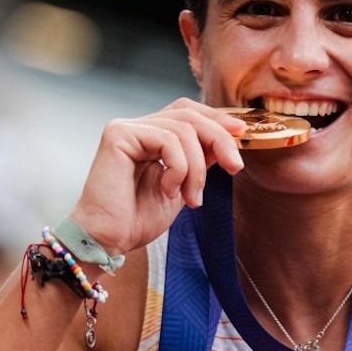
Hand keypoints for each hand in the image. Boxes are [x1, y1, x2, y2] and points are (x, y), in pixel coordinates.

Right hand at [66, 99, 247, 259]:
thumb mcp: (184, 185)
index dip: (217, 118)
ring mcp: (126, 128)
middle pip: (189, 114)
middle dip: (220, 139)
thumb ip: (200, 159)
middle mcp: (137, 127)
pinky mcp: (118, 135)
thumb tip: (229, 137)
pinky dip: (178, 168)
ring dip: (197, 168)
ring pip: (183, 129)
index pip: (188, 111)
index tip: (242, 134)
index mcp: (151, 136)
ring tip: (191, 198)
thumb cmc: (139, 218)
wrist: (110, 239)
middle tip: (236, 167)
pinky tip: (169, 191)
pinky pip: (167, 140)